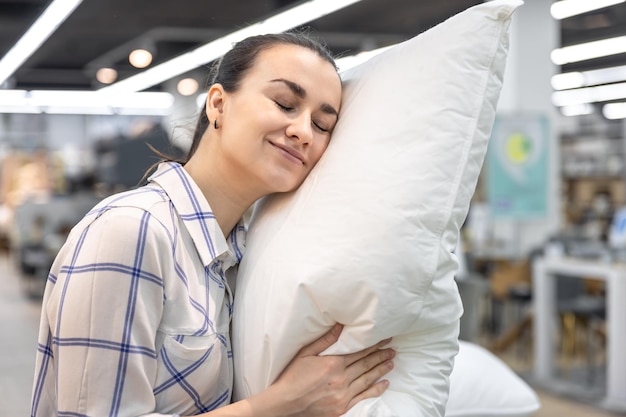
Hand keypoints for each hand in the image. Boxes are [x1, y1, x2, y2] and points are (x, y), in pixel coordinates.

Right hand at [271, 323, 394, 416]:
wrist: (286, 403)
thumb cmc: (293, 377)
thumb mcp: (305, 354)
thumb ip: (325, 341)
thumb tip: (340, 327)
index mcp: (333, 363)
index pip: (359, 351)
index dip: (373, 345)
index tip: (384, 339)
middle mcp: (341, 379)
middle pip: (366, 364)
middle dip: (381, 355)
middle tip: (392, 349)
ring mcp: (343, 394)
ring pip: (367, 379)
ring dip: (381, 369)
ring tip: (391, 362)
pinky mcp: (343, 407)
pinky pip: (364, 396)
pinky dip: (376, 389)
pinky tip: (384, 383)